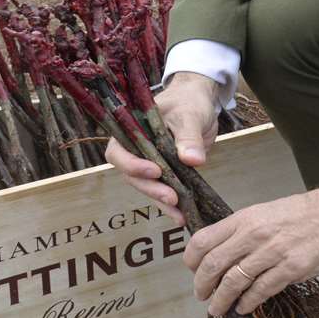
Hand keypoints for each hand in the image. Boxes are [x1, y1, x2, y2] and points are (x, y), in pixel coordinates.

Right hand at [102, 71, 219, 222]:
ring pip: (147, 186)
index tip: (155, 171)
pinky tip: (182, 215)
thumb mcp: (190, 115)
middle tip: (171, 197)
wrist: (200, 103)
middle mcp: (136, 149)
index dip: (131, 165)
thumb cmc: (189, 102)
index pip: (118, 151)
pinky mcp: (165, 173)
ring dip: (161, 201)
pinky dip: (172, 204)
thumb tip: (193, 160)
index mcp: (132, 130)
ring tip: (179, 214)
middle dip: (150, 188)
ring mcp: (149, 162)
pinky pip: (163, 190)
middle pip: (132, 175)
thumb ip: (189, 137)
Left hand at [184, 171, 318, 317]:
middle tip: (201, 296)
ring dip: (221, 300)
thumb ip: (248, 229)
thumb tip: (227, 250)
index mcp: (247, 217)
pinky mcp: (292, 270)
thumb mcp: (271, 211)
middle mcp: (255, 234)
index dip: (192, 261)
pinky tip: (244, 308)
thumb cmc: (312, 211)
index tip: (192, 271)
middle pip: (213, 265)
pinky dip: (248, 303)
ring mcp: (273, 252)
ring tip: (218, 309)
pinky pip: (260, 291)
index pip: (204, 240)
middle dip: (202, 285)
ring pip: (233, 282)